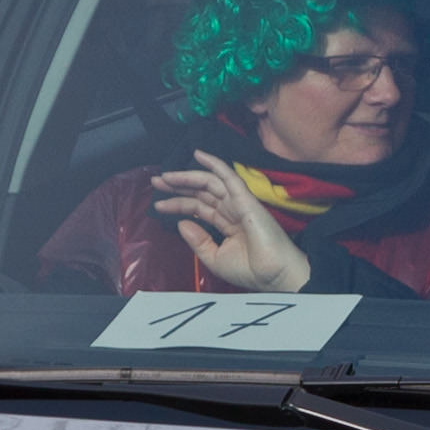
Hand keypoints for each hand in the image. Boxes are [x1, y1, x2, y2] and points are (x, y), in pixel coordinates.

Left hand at [149, 153, 310, 291]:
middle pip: (200, 192)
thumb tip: (181, 223)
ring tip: (165, 176)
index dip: (178, 204)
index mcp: (226, 224)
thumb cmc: (251, 271)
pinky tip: (197, 154)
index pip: (198, 208)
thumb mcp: (215, 258)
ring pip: (209, 182)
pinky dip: (214, 163)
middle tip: (156, 182)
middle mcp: (231, 210)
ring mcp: (239, 202)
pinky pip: (228, 176)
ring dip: (186, 177)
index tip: (158, 204)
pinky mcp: (245, 198)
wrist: (273, 275)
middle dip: (178, 186)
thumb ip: (198, 241)